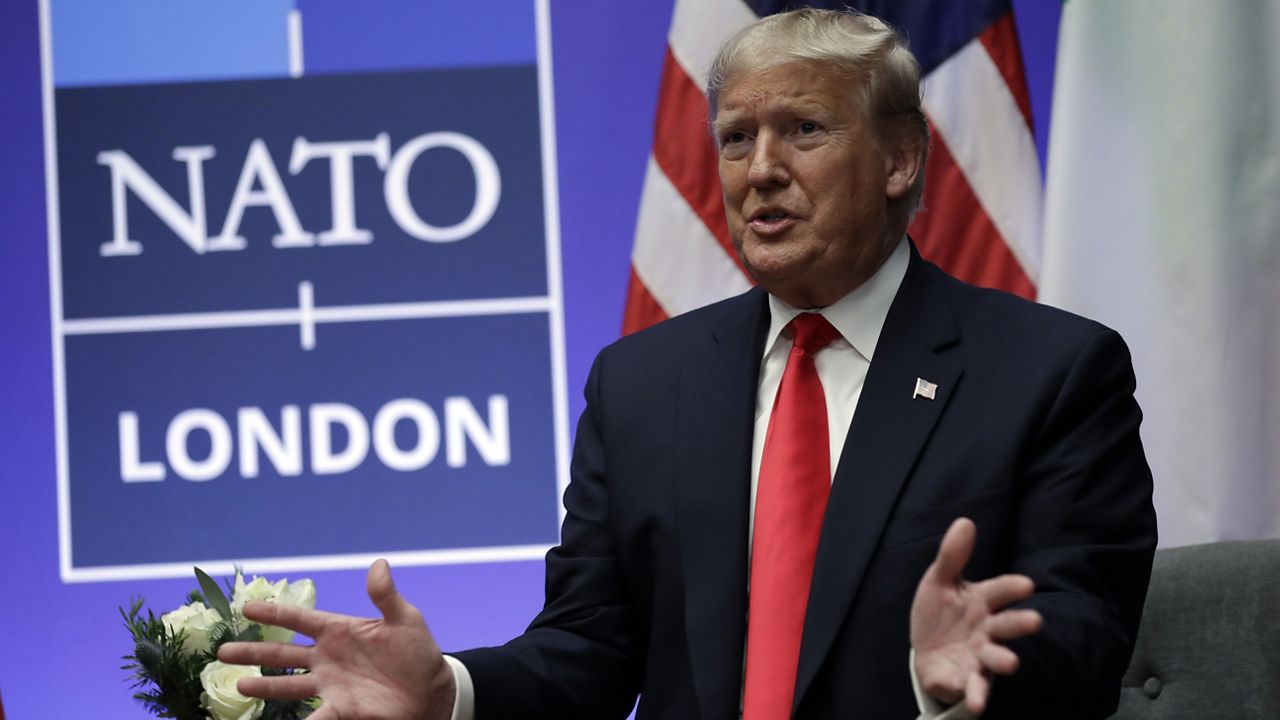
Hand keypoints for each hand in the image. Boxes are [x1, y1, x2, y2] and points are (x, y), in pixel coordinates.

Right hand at [218, 559, 455, 719]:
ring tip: (238, 684)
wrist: (432, 690)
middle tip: (222, 652)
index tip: (245, 607)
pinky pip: (314, 718)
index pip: (300, 620)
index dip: (274, 614)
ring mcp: (330, 685)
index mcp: (339, 631)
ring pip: (288, 685)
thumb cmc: (418, 652)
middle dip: (253, 652)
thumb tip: (379, 565)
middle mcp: (327, 658)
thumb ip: (386, 596)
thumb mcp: (405, 619)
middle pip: (283, 654)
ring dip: (264, 686)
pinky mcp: (340, 709)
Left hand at [910, 518, 1042, 715]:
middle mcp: (987, 630)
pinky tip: (978, 702)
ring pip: (995, 658)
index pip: (1000, 591)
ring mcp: (979, 656)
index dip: (1011, 587)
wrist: (926, 649)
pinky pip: (973, 687)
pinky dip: (976, 695)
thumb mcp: (939, 581)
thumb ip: (952, 556)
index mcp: (982, 601)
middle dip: (1019, 623)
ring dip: (1003, 660)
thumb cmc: (940, 612)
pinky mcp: (966, 679)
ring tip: (1011, 663)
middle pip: (1006, 626)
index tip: (1025, 585)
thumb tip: (965, 521)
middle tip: (1035, 621)